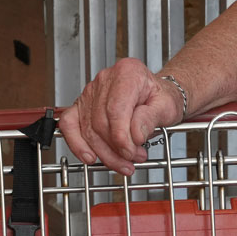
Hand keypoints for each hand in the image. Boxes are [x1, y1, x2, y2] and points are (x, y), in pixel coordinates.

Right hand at [57, 57, 181, 175]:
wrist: (156, 95)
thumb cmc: (160, 97)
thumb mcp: (167, 106)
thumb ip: (151, 118)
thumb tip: (135, 134)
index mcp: (128, 73)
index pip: (115, 109)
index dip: (121, 137)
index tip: (131, 152)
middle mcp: (106, 80)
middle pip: (100, 122)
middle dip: (116, 148)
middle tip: (133, 158)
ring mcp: (91, 92)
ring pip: (88, 129)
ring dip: (104, 153)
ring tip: (123, 162)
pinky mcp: (81, 105)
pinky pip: (69, 125)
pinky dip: (76, 144)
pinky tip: (89, 157)